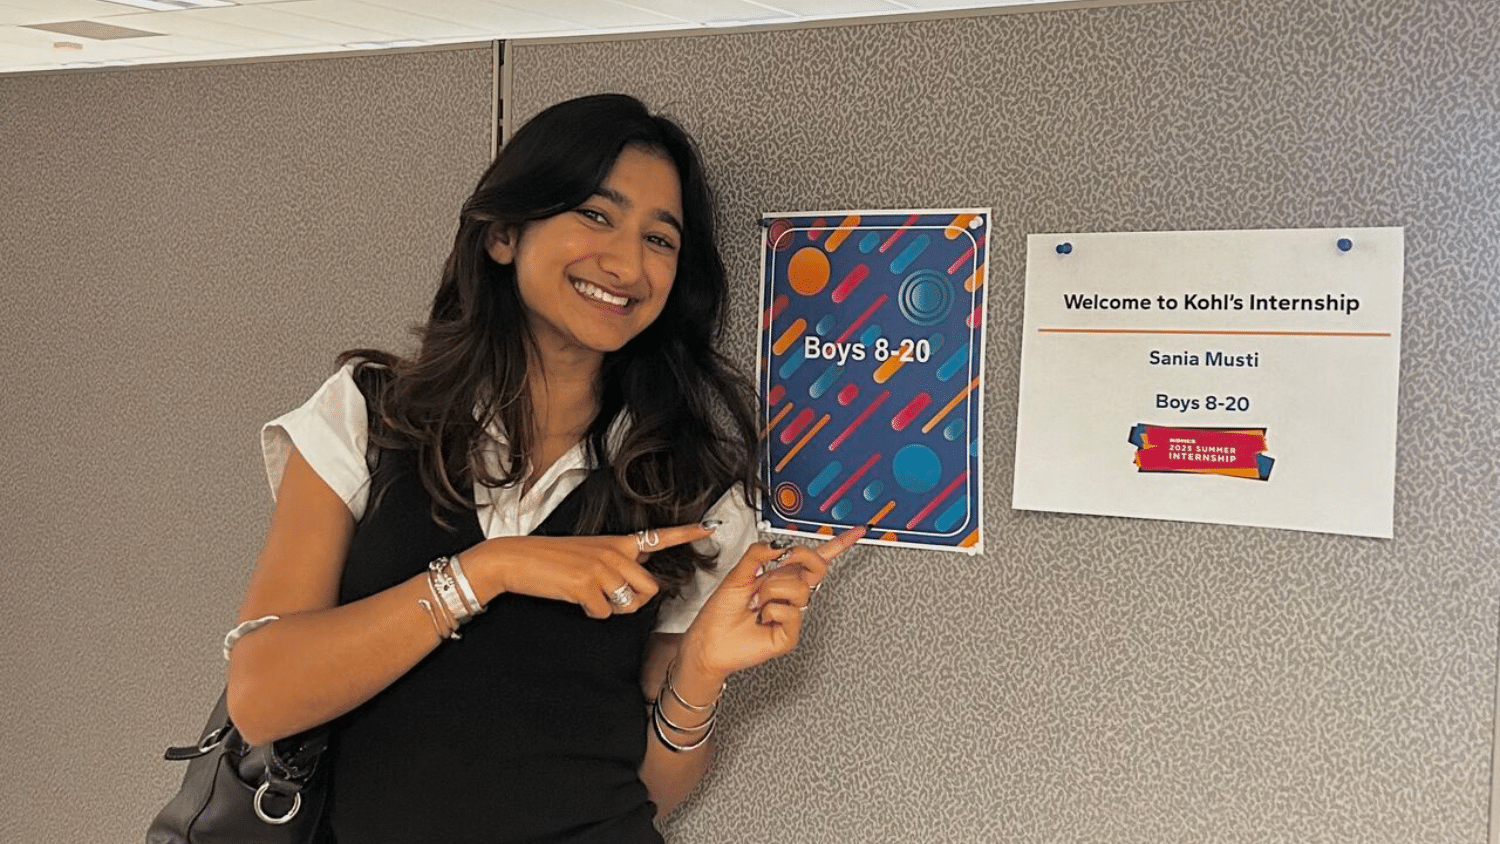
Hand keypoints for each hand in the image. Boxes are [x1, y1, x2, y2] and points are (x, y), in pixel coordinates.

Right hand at [467, 523, 714, 618]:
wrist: (516, 560)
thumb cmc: (551, 559)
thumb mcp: (589, 551)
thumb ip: (616, 558)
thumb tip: (639, 570)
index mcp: (616, 542)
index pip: (658, 537)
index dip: (686, 534)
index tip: (709, 527)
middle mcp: (614, 552)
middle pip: (650, 588)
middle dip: (636, 602)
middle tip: (611, 599)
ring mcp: (602, 568)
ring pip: (631, 603)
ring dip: (615, 609)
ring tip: (591, 598)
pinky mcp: (587, 585)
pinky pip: (605, 613)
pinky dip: (592, 613)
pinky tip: (577, 601)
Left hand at [677, 525, 866, 682]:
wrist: (708, 640)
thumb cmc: (720, 612)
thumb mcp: (737, 574)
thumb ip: (758, 554)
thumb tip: (778, 544)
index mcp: (780, 577)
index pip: (814, 560)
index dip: (837, 545)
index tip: (856, 532)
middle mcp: (789, 594)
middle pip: (817, 568)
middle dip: (801, 557)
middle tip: (783, 561)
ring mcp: (791, 614)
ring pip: (799, 589)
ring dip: (771, 590)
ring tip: (757, 602)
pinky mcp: (789, 635)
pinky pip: (790, 612)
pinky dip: (770, 610)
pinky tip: (761, 618)